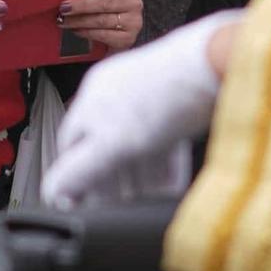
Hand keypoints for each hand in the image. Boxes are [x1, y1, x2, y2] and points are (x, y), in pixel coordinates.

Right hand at [41, 9, 243, 207]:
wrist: (216, 64)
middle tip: (117, 206)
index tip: (82, 201)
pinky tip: (171, 183)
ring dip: (140, 177)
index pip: (70, 145)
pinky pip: (165, 139)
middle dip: (113, 180)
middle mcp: (118, 95)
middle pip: (106, 146)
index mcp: (93, 98)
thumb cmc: (166, 94)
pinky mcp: (179, 102)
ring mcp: (149, 97)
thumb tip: (54, 193)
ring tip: (146, 200)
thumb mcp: (114, 143)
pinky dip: (165, 164)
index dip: (74, 176)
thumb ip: (81, 170)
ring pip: (137, 145)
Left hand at [55, 0, 144, 49]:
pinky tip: (76, 30)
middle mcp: (133, 4)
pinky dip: (86, 33)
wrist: (121, 34)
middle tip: (64, 7)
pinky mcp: (126, 39)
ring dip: (79, 21)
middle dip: (81, 5)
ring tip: (64, 20)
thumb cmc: (110, 11)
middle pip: (105, 3)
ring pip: (101, 21)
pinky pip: (102, 35)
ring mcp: (132, 23)